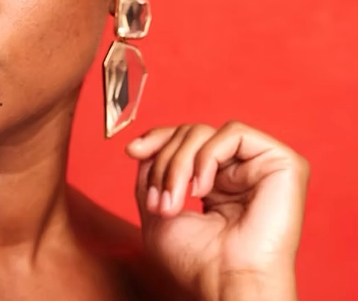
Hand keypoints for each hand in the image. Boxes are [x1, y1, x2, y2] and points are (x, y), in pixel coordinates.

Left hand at [125, 121, 308, 300]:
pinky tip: (203, 188)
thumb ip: (150, 173)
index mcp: (216, 180)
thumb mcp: (157, 209)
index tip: (132, 151)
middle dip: (164, 162)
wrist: (228, 285)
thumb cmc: (197, 261)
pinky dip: (208, 155)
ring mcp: (261, 165)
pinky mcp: (283, 164)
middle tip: (160, 199)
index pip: (183, 139)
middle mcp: (239, 169)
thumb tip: (142, 146)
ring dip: (179, 162)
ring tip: (176, 199)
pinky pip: (235, 132)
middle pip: (188, 133)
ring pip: (205, 131)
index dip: (156, 139)